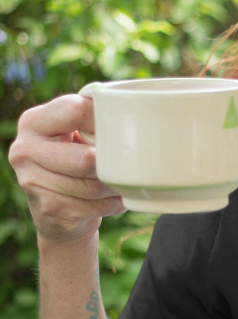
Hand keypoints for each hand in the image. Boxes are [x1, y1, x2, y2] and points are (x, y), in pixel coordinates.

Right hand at [8, 94, 125, 242]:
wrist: (59, 206)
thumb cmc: (77, 157)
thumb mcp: (78, 132)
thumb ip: (94, 119)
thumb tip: (133, 113)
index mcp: (33, 121)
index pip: (76, 111)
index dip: (107, 121)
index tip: (125, 129)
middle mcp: (24, 149)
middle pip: (87, 158)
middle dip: (114, 165)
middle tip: (128, 164)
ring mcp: (32, 181)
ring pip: (94, 186)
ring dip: (116, 186)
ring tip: (121, 181)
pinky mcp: (48, 208)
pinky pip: (95, 206)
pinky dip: (113, 204)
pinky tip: (114, 198)